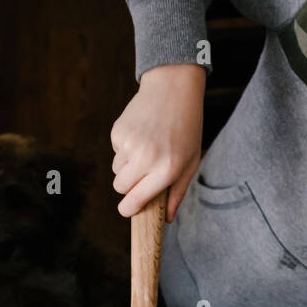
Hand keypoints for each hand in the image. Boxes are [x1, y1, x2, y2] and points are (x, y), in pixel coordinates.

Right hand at [111, 63, 204, 220]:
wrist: (173, 87)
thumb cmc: (187, 128)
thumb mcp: (191, 161)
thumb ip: (177, 193)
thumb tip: (165, 219)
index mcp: (165, 170)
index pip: (133, 201)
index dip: (128, 209)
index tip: (129, 208)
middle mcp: (145, 159)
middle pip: (119, 188)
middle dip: (128, 186)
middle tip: (143, 174)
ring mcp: (129, 144)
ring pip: (116, 170)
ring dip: (127, 165)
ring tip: (146, 147)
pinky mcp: (118, 132)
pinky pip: (115, 151)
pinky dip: (125, 148)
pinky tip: (141, 134)